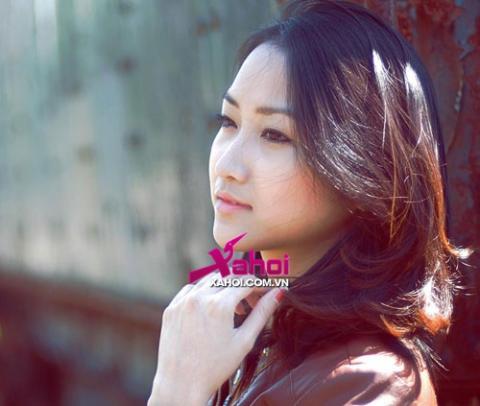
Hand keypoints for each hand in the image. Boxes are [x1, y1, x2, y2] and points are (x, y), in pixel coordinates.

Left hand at [149, 271, 285, 404]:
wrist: (180, 385)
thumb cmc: (215, 367)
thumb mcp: (244, 341)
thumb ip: (262, 313)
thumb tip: (278, 293)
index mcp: (219, 305)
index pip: (246, 282)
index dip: (260, 285)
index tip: (266, 292)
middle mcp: (199, 298)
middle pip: (228, 276)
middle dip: (243, 284)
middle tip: (251, 302)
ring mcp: (182, 301)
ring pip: (209, 279)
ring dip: (224, 286)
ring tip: (233, 308)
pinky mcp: (171, 307)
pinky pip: (191, 289)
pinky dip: (205, 292)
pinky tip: (211, 307)